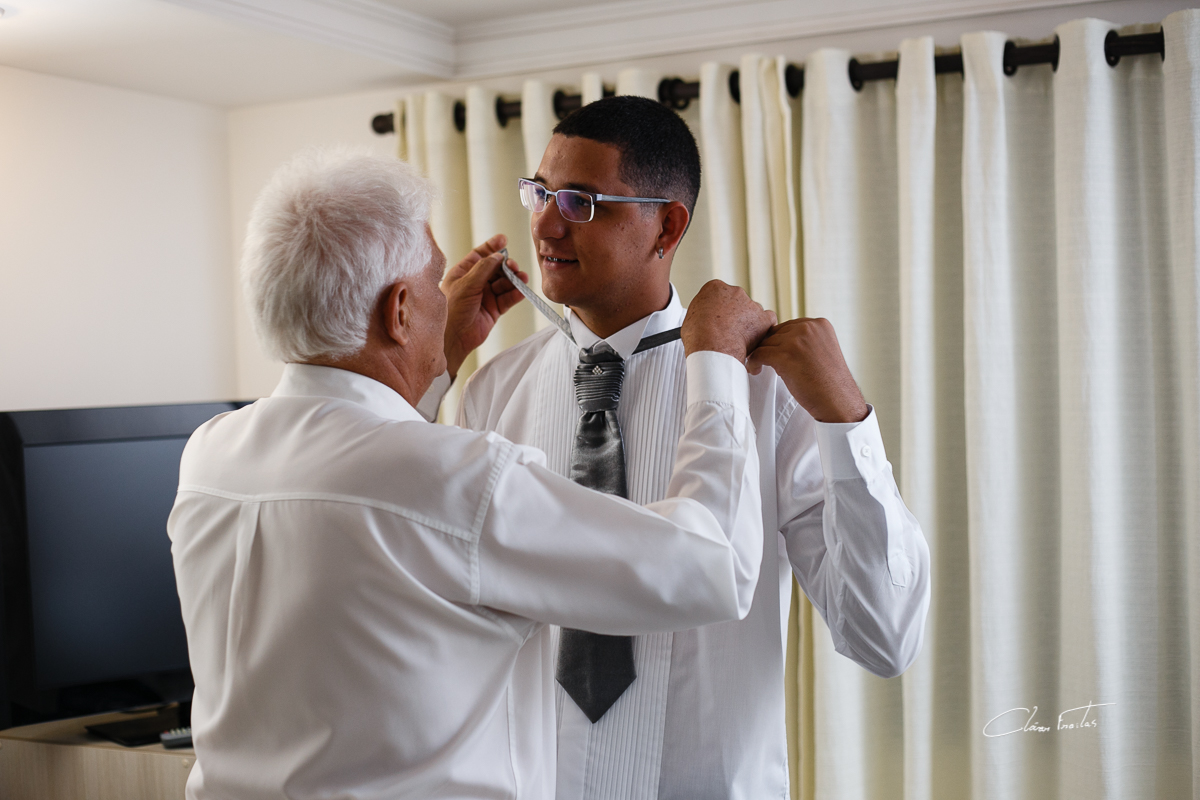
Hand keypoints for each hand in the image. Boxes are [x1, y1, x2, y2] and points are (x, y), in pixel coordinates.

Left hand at [441, 234, 527, 378]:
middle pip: (496, 269)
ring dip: (513, 280)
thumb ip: (484, 268)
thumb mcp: (466, 284)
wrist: (453, 337)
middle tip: (514, 267)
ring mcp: (485, 296)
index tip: (504, 240)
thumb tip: (498, 256)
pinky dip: (515, 294)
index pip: (479, 255)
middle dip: (506, 266)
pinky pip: (507, 299)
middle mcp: (475, 283)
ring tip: (522, 279)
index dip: (492, 247)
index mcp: (463, 273)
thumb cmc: (451, 310)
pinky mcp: (494, 310)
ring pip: (504, 283)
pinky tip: (521, 291)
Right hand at [680, 280, 775, 361]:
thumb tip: (702, 320)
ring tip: (738, 340)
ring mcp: (750, 304)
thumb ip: (701, 313)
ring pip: (752, 311)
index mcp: (714, 288)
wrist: (712, 347)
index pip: (719, 295)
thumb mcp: (690, 319)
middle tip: (728, 331)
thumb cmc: (699, 337)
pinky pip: (768, 319)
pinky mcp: (763, 317)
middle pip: (737, 301)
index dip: (719, 310)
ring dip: (748, 323)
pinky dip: (764, 328)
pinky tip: (755, 338)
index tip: (717, 320)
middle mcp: (734, 291)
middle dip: (734, 315)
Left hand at [747, 318, 867, 422]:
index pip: (789, 326)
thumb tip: (778, 340)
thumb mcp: (822, 351)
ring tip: (760, 367)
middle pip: (775, 332)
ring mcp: (796, 340)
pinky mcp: (785, 355)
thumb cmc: (829, 382)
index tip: (775, 353)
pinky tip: (755, 370)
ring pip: (765, 342)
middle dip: (770, 347)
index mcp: (820, 324)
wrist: (838, 401)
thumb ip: (806, 340)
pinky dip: (753, 362)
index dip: (780, 341)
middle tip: (766, 362)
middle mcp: (809, 327)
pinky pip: (759, 353)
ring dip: (760, 355)